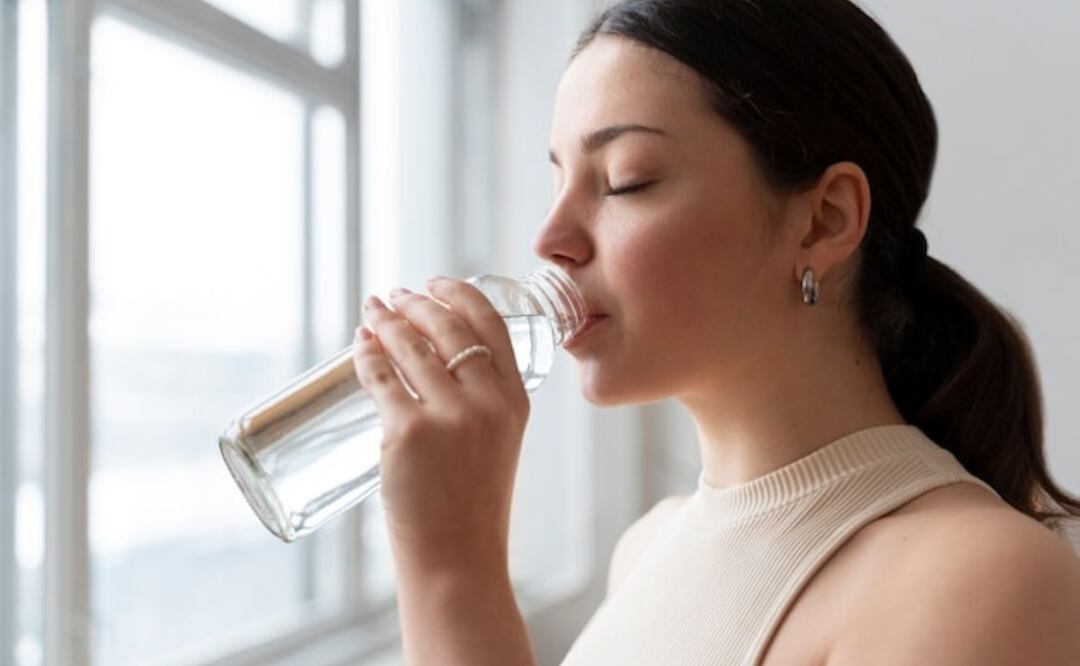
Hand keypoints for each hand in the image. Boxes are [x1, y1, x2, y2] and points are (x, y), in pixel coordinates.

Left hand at [352, 277, 529, 570]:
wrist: (459, 559)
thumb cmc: (472, 507)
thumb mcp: (498, 444)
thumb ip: (480, 404)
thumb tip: (429, 362)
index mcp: (516, 401)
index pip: (492, 325)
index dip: (460, 296)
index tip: (436, 283)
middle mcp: (488, 402)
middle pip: (448, 328)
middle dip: (416, 303)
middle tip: (394, 295)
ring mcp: (449, 416)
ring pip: (411, 348)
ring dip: (387, 322)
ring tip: (372, 313)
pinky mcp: (409, 433)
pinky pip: (380, 378)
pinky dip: (365, 355)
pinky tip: (359, 344)